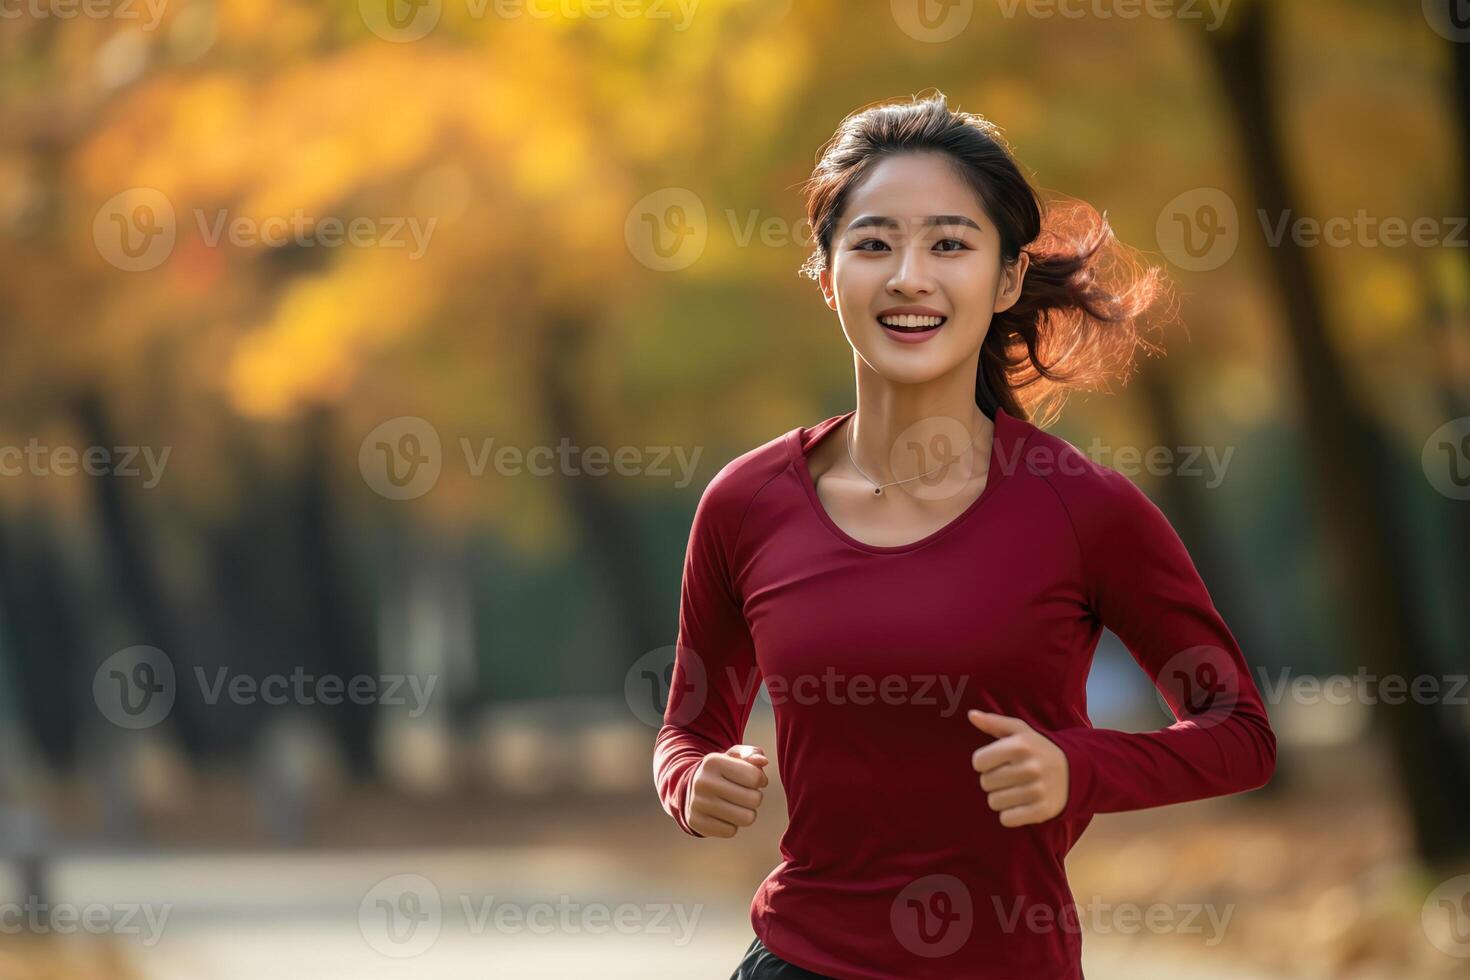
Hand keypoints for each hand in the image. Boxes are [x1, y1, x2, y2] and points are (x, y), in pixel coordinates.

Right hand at [687, 744, 769, 838]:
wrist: (689, 789)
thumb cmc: (720, 771)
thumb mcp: (733, 757)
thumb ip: (751, 753)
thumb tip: (763, 761)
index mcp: (713, 762)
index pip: (755, 777)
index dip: (760, 780)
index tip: (754, 780)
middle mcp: (703, 782)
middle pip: (754, 799)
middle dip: (755, 797)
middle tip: (745, 794)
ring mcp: (698, 803)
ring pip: (746, 818)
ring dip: (747, 813)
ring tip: (738, 805)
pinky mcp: (696, 822)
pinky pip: (731, 831)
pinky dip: (732, 825)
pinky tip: (724, 815)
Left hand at [968, 709, 1067, 826]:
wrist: (1074, 771)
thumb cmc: (1038, 749)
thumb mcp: (1019, 731)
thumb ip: (993, 722)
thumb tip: (971, 715)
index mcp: (1020, 746)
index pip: (978, 761)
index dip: (984, 762)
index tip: (997, 761)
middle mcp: (1029, 768)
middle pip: (985, 783)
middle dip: (993, 779)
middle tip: (1009, 776)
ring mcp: (1036, 791)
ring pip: (993, 802)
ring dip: (1001, 797)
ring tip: (1015, 789)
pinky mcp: (1042, 810)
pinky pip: (1006, 819)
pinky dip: (1010, 814)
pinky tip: (1020, 803)